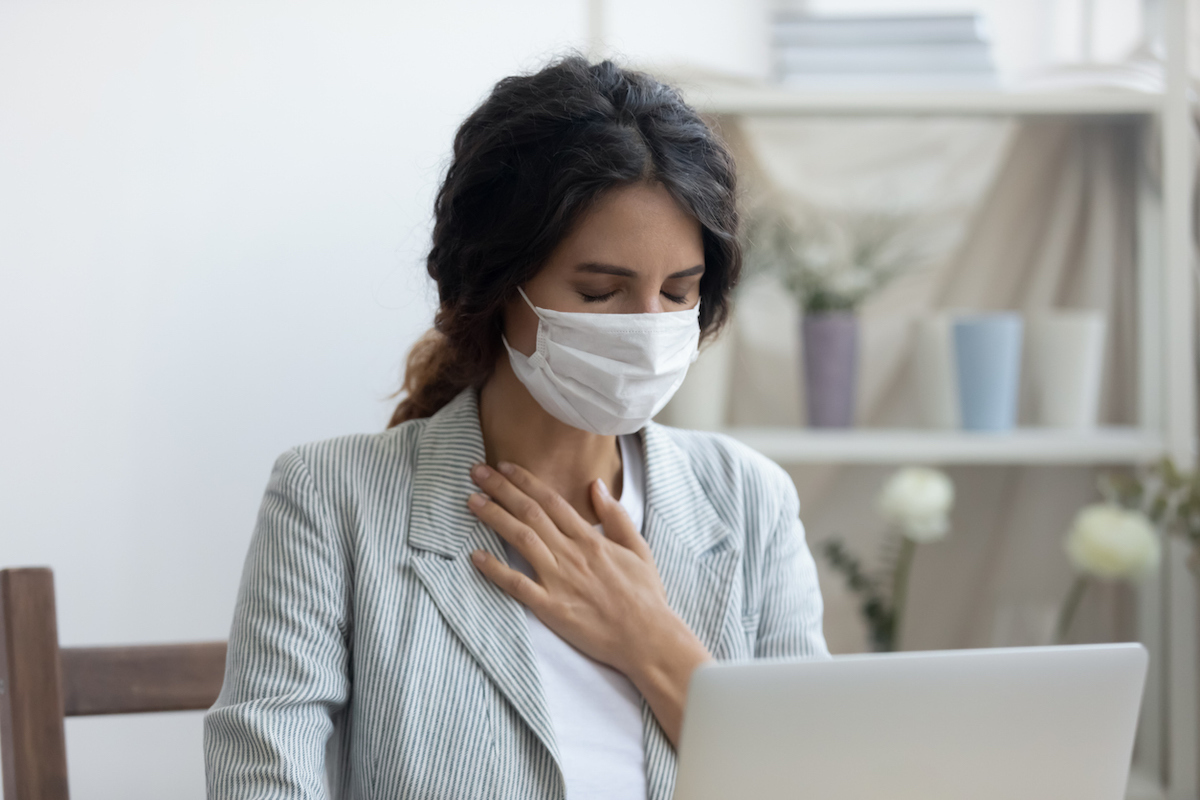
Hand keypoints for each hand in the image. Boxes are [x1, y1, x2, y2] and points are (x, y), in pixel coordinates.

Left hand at [466, 461, 710, 744]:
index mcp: (591, 539)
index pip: (552, 501)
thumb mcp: (638, 548)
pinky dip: (495, 570)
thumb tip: (596, 486)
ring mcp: (559, 580)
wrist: (648, 638)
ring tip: (472, 501)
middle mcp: (572, 553)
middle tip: (476, 472)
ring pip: (521, 540)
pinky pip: (517, 585)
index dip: (525, 481)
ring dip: (494, 518)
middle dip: (501, 489)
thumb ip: (616, 516)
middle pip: (530, 513)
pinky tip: (476, 556)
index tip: (504, 466)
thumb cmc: (645, 596)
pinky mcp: (551, 608)